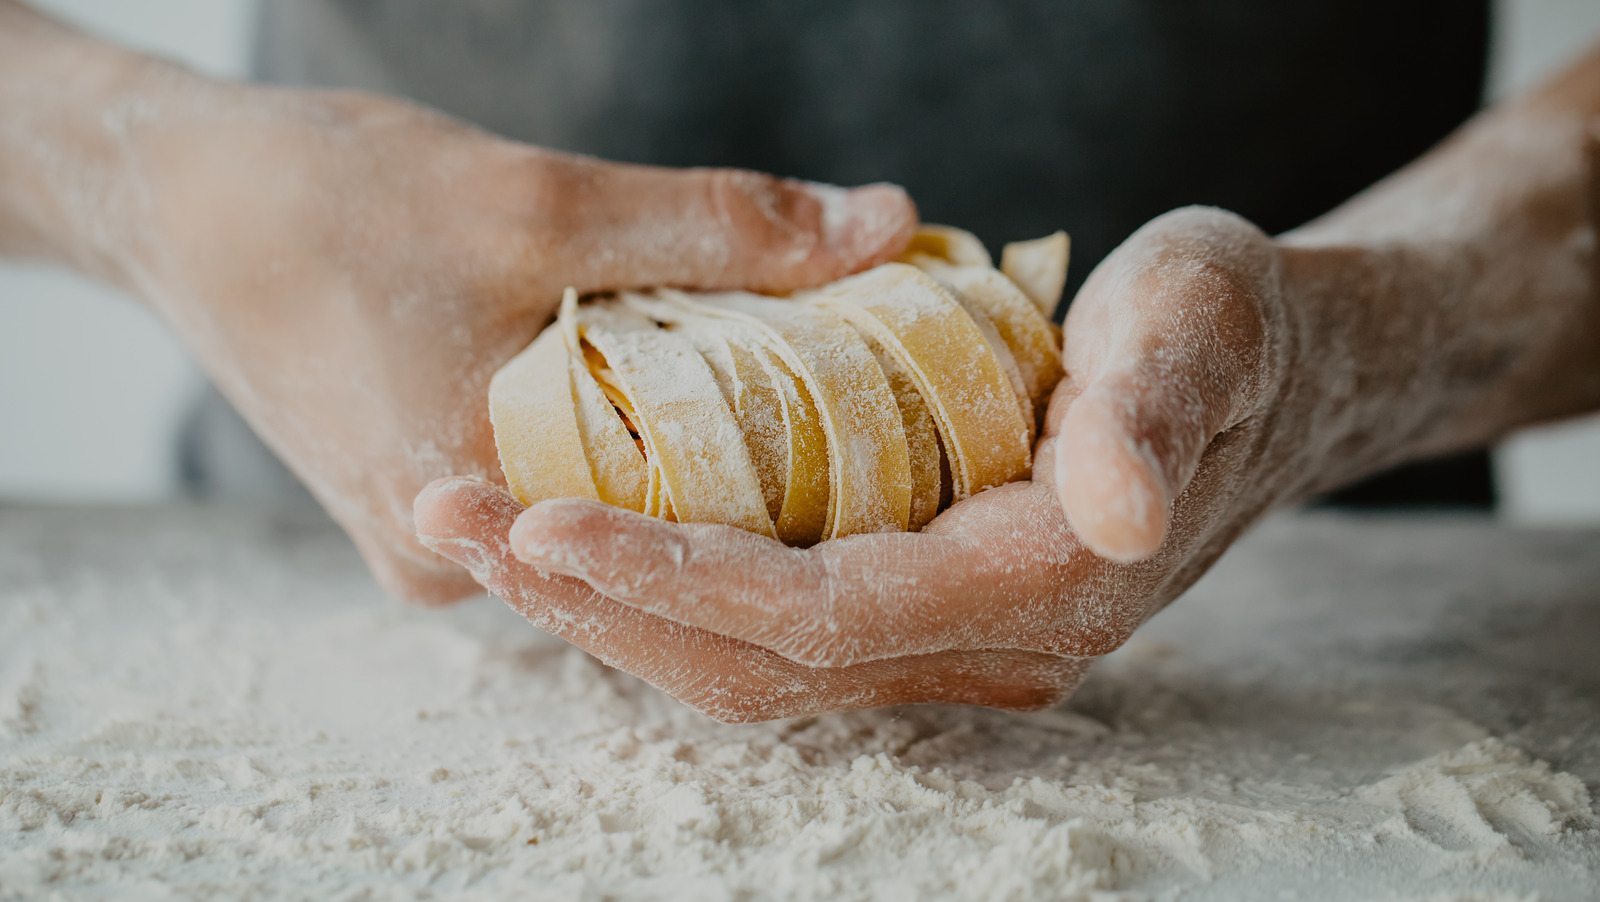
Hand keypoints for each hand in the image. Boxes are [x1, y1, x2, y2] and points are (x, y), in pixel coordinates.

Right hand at [20, 52, 914, 601]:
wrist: (182, 198)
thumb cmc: (329, 198)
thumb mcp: (543, 202)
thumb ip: (723, 226)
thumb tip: (888, 225)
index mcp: (464, 520)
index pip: (682, 538)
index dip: (809, 481)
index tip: (907, 421)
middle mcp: (451, 562)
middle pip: (651, 531)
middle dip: (764, 461)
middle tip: (877, 387)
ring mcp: (439, 539)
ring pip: (610, 506)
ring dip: (698, 442)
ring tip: (807, 376)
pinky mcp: (433, 499)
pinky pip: (564, 483)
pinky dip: (630, 432)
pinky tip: (701, 377)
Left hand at [417, 207, 1308, 719]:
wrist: (1270, 372)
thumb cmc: (1230, 329)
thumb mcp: (1204, 331)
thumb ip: (1156, 414)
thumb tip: (1115, 505)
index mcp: (1037, 586)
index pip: (821, 615)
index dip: (676, 579)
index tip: (539, 523)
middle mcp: (987, 644)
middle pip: (755, 664)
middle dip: (597, 604)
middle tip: (454, 523)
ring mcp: (953, 637)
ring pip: (749, 661)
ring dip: (609, 605)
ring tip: (480, 533)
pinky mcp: (925, 604)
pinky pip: (772, 627)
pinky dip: (667, 590)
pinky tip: (585, 537)